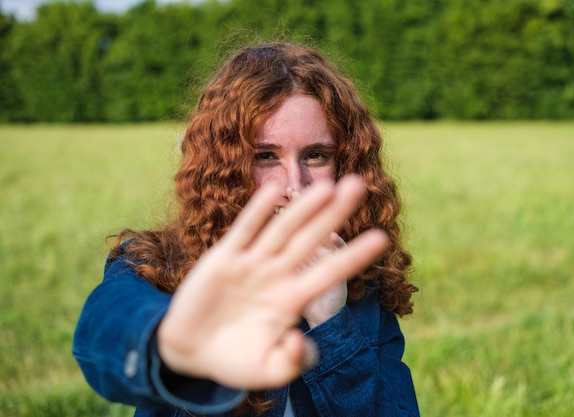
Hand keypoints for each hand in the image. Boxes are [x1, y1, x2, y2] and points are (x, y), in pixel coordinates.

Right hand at [157, 175, 388, 389]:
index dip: (354, 255)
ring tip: (328, 185)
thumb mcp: (265, 370)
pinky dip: (258, 210)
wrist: (191, 352)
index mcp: (291, 299)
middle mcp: (276, 275)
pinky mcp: (224, 258)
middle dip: (334, 214)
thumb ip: (290, 363)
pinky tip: (275, 188)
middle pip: (311, 239)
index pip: (329, 272)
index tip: (382, 237)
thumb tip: (302, 341)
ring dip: (304, 207)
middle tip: (359, 185)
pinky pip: (244, 230)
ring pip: (282, 229)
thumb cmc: (233, 361)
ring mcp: (251, 263)